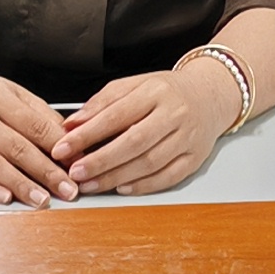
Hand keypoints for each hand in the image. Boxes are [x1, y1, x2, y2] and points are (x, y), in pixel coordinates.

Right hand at [0, 69, 77, 205]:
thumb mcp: (16, 95)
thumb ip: (43, 118)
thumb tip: (69, 145)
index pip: (33, 125)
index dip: (56, 147)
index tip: (74, 163)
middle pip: (16, 148)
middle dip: (45, 172)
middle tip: (66, 189)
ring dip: (21, 186)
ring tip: (41, 199)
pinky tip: (6, 198)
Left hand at [55, 60, 236, 195]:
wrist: (210, 96)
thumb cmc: (166, 92)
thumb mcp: (134, 85)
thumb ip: (102, 103)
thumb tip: (71, 125)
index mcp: (155, 91)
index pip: (116, 115)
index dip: (87, 134)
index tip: (63, 147)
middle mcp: (175, 114)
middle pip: (134, 142)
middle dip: (100, 160)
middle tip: (74, 172)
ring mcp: (188, 138)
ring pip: (149, 163)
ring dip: (116, 177)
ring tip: (91, 184)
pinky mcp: (195, 158)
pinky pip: (167, 177)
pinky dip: (143, 185)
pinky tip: (122, 188)